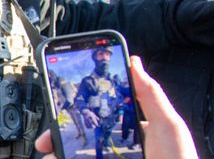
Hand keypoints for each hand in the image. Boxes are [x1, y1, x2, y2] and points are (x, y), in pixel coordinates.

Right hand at [35, 57, 197, 158]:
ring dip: (59, 152)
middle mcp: (118, 150)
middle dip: (59, 136)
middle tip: (46, 140)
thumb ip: (150, 95)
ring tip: (49, 154)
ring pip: (76, 156)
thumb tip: (135, 63)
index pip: (100, 117)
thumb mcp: (168, 125)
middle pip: (82, 139)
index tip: (60, 108)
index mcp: (132, 132)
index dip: (79, 113)